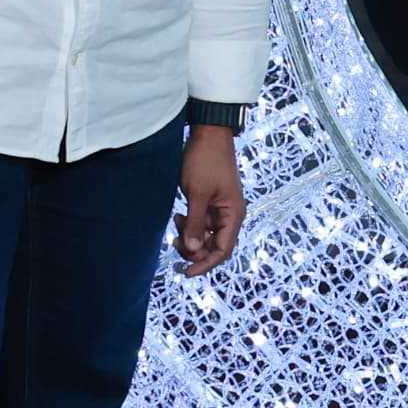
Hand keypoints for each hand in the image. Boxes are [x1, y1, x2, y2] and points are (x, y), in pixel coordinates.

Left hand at [174, 126, 247, 276]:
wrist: (209, 134)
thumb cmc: (205, 161)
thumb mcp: (197, 194)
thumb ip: (196, 224)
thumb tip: (193, 251)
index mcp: (233, 214)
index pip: (222, 250)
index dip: (205, 264)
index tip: (186, 272)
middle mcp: (231, 214)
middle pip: (216, 246)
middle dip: (195, 250)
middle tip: (175, 244)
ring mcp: (222, 208)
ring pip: (208, 235)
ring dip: (191, 236)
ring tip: (176, 223)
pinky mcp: (213, 202)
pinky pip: (203, 223)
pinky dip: (191, 224)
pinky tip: (179, 215)